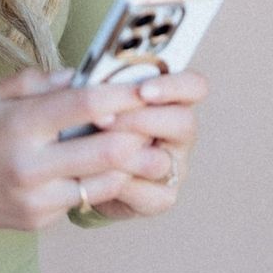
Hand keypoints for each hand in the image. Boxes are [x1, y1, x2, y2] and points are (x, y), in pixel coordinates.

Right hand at [0, 67, 167, 230]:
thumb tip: (82, 76)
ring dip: (125, 164)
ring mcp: (36, 199)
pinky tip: (96, 169)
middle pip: (108, 151)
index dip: (122, 95)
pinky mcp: (39, 220)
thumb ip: (38, 82)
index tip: (146, 87)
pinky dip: (95, 183)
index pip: (84, 105)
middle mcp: (30, 165)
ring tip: (135, 148)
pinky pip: (82, 200)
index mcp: (20, 125)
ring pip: (104, 183)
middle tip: (151, 123)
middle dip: (138, 135)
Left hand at [80, 70, 208, 221]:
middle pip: (184, 122)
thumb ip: (93, 85)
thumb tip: (78, 74)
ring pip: (160, 161)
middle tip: (103, 121)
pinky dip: (114, 182)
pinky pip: (145, 192)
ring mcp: (174, 168)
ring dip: (122, 153)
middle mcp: (179, 134)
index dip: (175, 86)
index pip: (194, 87)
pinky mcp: (162, 198)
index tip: (142, 90)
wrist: (80, 170)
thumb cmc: (89, 124)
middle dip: (141, 120)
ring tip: (91, 148)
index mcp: (171, 100)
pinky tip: (93, 174)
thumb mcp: (90, 99)